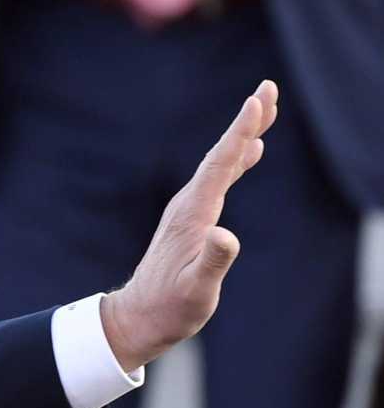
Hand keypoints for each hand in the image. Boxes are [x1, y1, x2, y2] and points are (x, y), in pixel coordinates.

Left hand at [100, 80, 278, 371]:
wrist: (138, 318)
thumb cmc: (169, 308)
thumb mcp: (197, 290)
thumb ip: (213, 262)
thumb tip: (225, 236)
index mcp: (193, 216)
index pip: (220, 165)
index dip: (240, 133)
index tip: (257, 101)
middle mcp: (188, 206)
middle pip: (221, 155)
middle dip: (246, 123)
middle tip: (268, 89)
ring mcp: (187, 212)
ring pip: (219, 165)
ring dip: (242, 137)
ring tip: (264, 111)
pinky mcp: (189, 221)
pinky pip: (217, 181)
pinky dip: (234, 162)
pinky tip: (248, 155)